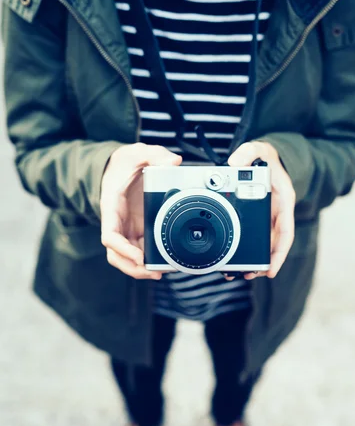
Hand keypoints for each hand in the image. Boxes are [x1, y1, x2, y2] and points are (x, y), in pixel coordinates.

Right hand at [100, 143, 181, 278]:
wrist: (122, 167)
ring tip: (162, 272)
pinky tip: (165, 263)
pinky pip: (140, 251)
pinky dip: (150, 260)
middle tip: (155, 273)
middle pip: (117, 255)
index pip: (110, 236)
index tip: (139, 257)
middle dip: (133, 268)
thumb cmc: (125, 163)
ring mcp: (126, 229)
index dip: (123, 250)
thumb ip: (155, 154)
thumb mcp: (137, 152)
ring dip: (141, 269)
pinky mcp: (137, 231)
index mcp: (112, 207)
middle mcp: (117, 223)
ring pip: (127, 257)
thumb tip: (174, 161)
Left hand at [228, 140, 295, 279]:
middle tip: (251, 276)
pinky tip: (233, 260)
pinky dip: (245, 249)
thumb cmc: (264, 155)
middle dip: (265, 263)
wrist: (263, 156)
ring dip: (254, 260)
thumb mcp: (258, 148)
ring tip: (240, 274)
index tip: (272, 269)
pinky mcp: (257, 219)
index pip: (285, 232)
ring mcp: (268, 217)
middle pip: (274, 244)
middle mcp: (277, 213)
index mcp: (283, 201)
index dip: (279, 252)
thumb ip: (248, 152)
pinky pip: (253, 237)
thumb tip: (234, 162)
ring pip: (264, 244)